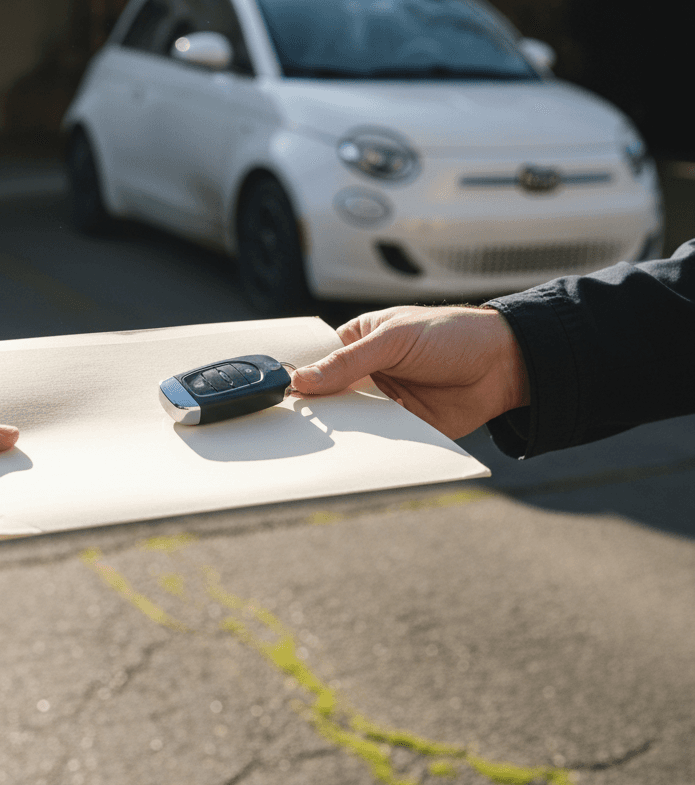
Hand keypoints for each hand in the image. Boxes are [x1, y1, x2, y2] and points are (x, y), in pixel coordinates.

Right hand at [291, 306, 528, 439]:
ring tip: (321, 438)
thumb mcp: (394, 339)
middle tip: (295, 419)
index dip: (298, 374)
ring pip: (349, 421)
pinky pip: (378, 440)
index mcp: (357, 342)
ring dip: (340, 429)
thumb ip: (349, 361)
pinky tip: (355, 450)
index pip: (317, 359)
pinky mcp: (401, 427)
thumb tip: (303, 380)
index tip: (279, 389)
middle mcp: (366, 374)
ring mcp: (382, 402)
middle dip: (315, 407)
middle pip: (328, 395)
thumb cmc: (452, 334)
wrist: (505, 364)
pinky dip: (367, 446)